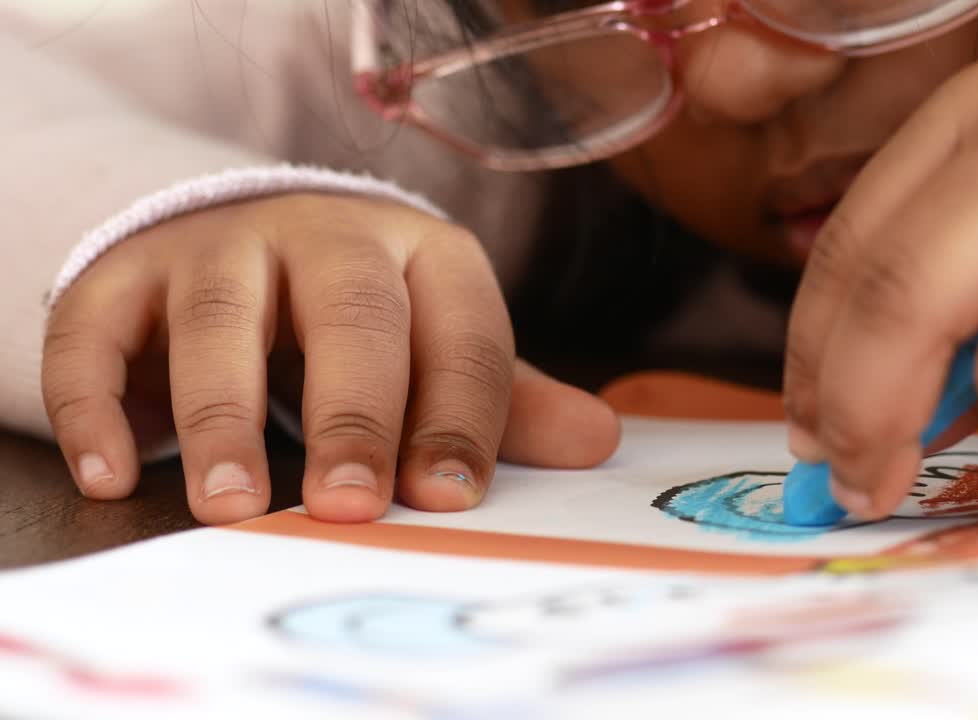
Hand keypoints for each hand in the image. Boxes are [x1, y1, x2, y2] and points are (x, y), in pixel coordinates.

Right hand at [43, 193, 619, 524]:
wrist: (247, 238)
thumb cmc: (366, 318)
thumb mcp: (439, 344)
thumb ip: (503, 401)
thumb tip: (597, 442)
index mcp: (425, 255)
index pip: (460, 333)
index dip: (458, 416)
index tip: (447, 498)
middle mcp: (327, 234)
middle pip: (350, 315)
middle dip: (353, 414)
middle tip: (348, 505)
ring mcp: (222, 245)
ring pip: (220, 316)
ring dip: (223, 415)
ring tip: (232, 504)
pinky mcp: (129, 273)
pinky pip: (101, 327)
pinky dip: (100, 400)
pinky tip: (117, 472)